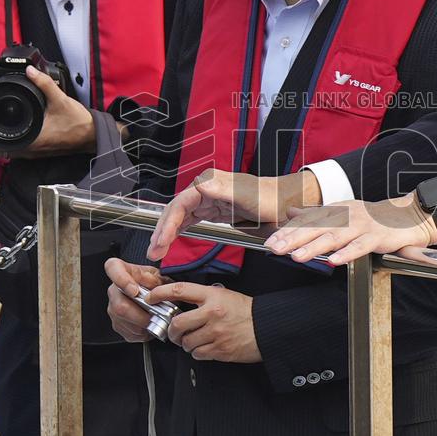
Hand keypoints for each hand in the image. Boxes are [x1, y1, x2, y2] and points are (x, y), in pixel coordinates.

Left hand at [1, 65, 94, 159]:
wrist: (93, 135)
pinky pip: (22, 150)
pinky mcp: (42, 152)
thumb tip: (30, 71)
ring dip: (4, 142)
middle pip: (3, 151)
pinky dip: (16, 142)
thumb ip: (44, 83)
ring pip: (12, 152)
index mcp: (33, 140)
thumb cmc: (79, 123)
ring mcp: (37, 153)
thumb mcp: (60, 100)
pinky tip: (18, 130)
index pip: (1, 147)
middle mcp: (32, 150)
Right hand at [105, 258, 170, 342]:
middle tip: (155, 315)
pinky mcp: (118, 324)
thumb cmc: (157, 285)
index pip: (113, 267)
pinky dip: (143, 332)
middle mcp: (115, 290)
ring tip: (155, 320)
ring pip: (125, 321)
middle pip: (120, 305)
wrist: (157, 300)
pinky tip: (150, 325)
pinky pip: (129, 332)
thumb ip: (156, 280)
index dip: (121, 280)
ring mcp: (113, 308)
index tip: (134, 291)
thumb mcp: (161, 277)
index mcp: (125, 271)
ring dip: (143, 324)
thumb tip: (150, 288)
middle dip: (141, 314)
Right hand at [147, 169, 321, 260]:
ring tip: (157, 251)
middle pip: (175, 209)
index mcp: (211, 184)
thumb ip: (230, 195)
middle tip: (153, 251)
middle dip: (162, 231)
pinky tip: (170, 241)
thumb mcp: (252, 199)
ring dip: (167, 232)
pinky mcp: (213, 208)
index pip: (180, 203)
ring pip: (179, 215)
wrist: (284, 201)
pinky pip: (189, 218)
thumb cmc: (271, 199)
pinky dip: (178, 230)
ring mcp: (208, 198)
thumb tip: (213, 193)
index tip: (160, 241)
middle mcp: (206, 188)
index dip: (167, 224)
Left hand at [147, 281, 259, 362]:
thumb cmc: (246, 311)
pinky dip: (197, 352)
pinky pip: (197, 354)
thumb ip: (203, 298)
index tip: (151, 297)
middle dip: (172, 330)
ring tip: (194, 339)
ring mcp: (215, 333)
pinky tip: (204, 347)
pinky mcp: (220, 350)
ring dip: (186, 343)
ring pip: (186, 342)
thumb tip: (180, 303)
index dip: (160, 293)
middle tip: (174, 331)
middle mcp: (212, 313)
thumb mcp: (224, 295)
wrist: (267, 327)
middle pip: (177, 323)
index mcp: (212, 296)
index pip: (180, 290)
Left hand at [264, 193, 436, 265]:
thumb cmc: (372, 218)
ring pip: (334, 237)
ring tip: (297, 256)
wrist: (407, 215)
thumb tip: (290, 213)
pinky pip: (360, 247)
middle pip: (316, 228)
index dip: (288, 233)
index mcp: (335, 211)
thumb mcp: (341, 213)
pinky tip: (334, 262)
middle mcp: (346, 217)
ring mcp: (361, 226)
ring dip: (315, 247)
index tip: (270, 243)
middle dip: (294, 239)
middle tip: (275, 249)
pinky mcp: (376, 237)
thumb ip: (315, 214)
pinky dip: (347, 254)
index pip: (307, 222)